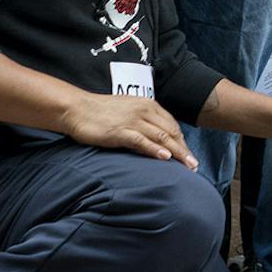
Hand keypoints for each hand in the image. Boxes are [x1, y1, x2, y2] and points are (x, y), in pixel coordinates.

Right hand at [60, 93, 196, 168]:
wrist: (77, 108)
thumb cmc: (102, 112)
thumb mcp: (129, 111)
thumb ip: (145, 121)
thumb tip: (158, 138)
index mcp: (148, 105)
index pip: (172, 125)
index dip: (182, 142)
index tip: (189, 156)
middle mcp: (144, 111)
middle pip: (170, 132)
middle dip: (184, 150)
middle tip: (194, 166)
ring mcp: (132, 120)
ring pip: (161, 137)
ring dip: (177, 153)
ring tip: (187, 166)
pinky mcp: (119, 131)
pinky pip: (142, 141)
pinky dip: (155, 149)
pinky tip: (165, 158)